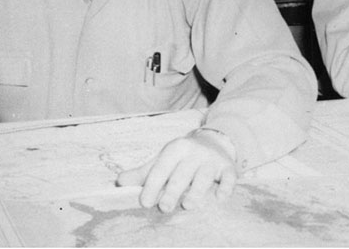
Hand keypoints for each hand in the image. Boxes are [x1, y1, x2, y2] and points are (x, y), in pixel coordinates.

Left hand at [116, 128, 237, 211]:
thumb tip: (119, 181)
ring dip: (197, 191)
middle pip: (182, 173)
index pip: (162, 168)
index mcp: (176, 148)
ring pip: (205, 176)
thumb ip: (143, 173)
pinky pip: (229, 177)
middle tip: (164, 208)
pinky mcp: (228, 167)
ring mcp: (212, 159)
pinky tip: (219, 198)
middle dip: (173, 191)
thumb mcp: (162, 160)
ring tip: (188, 205)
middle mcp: (194, 152)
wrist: (214, 141)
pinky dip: (226, 187)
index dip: (152, 185)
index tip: (145, 202)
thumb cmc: (182, 157)